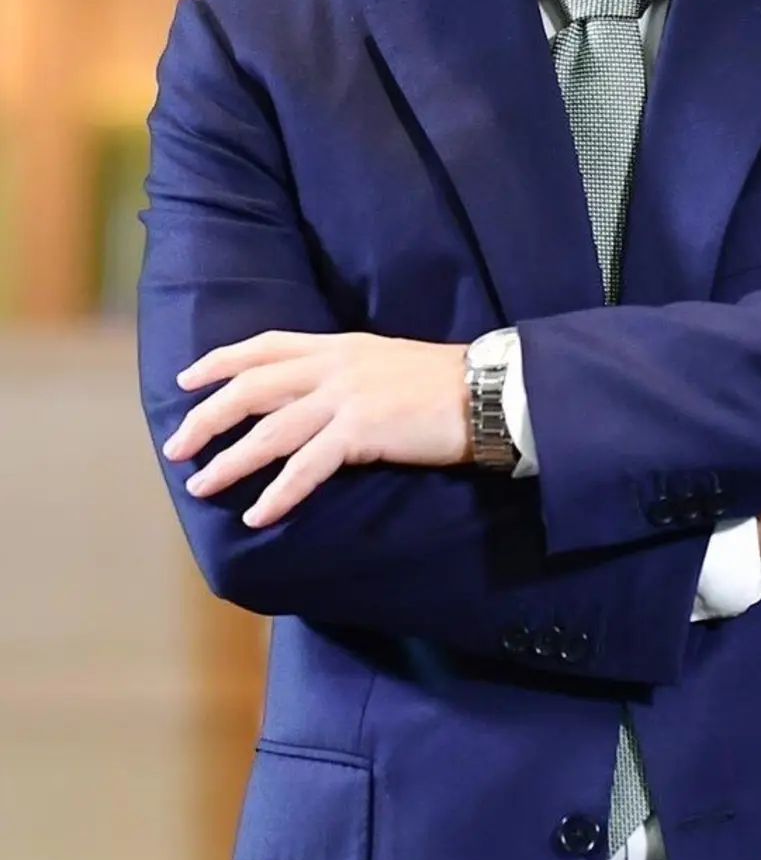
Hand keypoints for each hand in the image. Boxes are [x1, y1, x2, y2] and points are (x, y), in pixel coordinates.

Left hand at [162, 331, 471, 528]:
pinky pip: (307, 467)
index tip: (187, 381)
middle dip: (208, 416)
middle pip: (252, 387)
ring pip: (270, 430)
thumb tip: (307, 397)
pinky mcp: (362, 431)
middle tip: (177, 447)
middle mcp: (335, 365)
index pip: (264, 345)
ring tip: (201, 485)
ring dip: (230, 461)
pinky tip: (258, 515)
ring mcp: (347, 397)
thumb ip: (342, 372)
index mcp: (337, 344)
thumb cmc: (439, 383)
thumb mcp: (381, 362)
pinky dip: (279, 494)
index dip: (220, 361)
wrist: (485, 393)